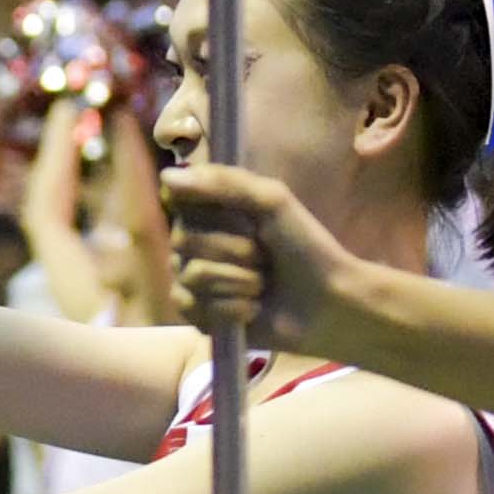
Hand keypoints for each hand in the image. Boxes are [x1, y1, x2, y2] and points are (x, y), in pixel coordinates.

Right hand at [157, 165, 356, 350]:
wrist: (327, 301)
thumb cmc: (304, 245)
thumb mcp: (271, 201)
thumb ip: (223, 182)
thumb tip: (165, 175)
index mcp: (210, 212)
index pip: (180, 202)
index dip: (211, 214)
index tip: (245, 219)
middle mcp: (196, 245)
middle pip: (184, 240)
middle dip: (233, 251)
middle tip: (264, 257)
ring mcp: (195, 282)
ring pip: (191, 276)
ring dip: (238, 282)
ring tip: (263, 285)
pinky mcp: (201, 317)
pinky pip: (194, 307)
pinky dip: (231, 309)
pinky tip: (253, 310)